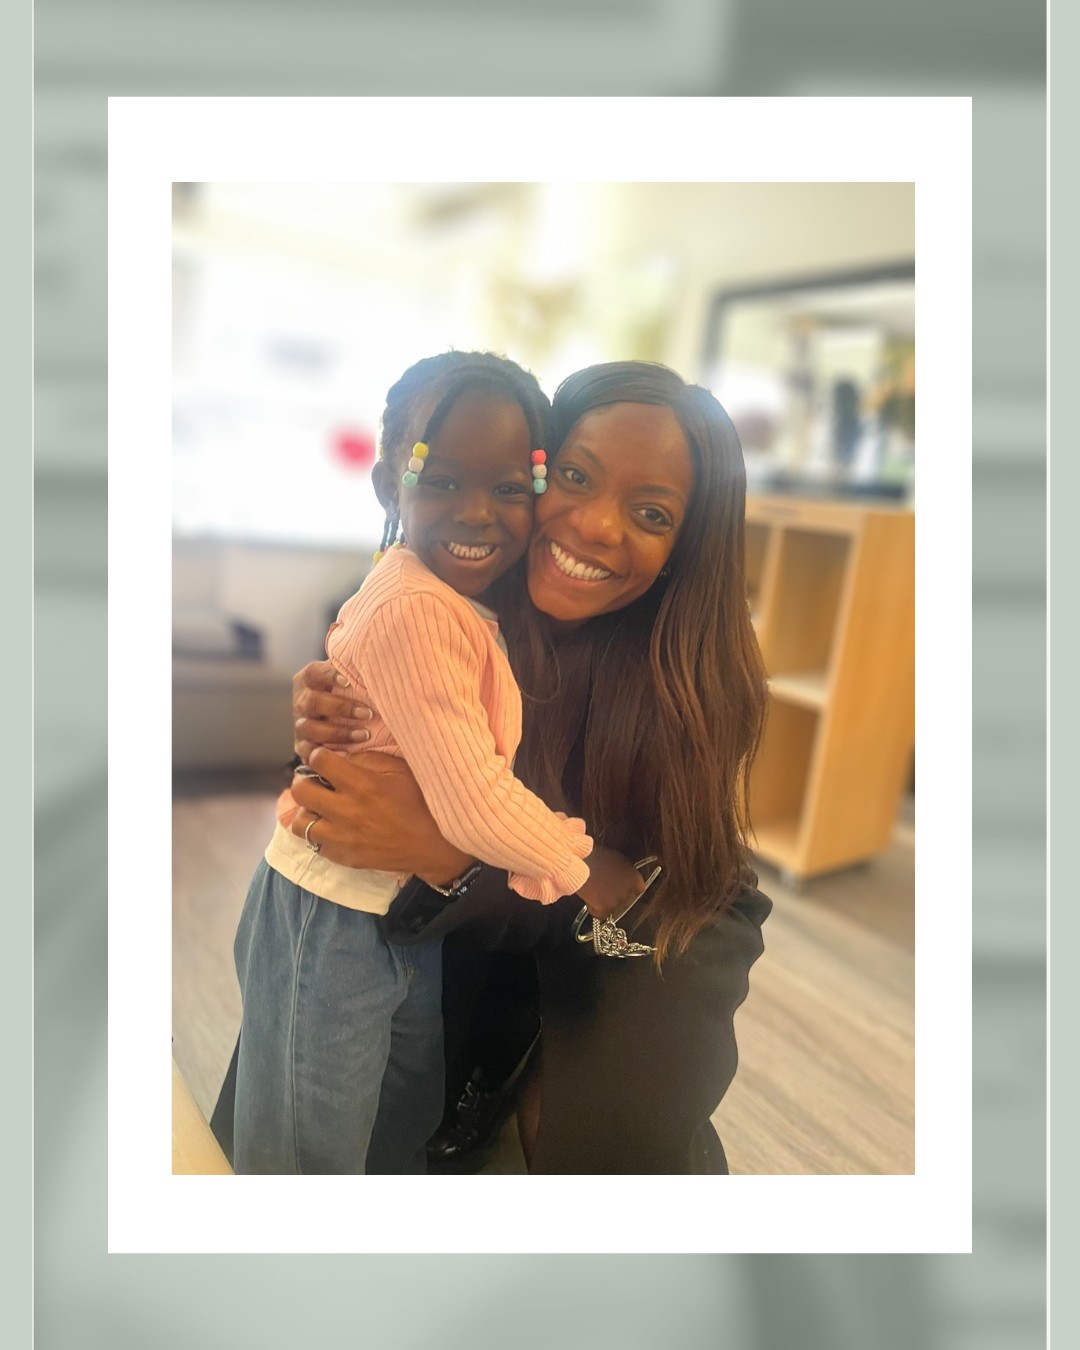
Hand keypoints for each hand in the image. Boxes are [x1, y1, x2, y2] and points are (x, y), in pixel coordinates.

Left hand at [288, 746, 473, 884]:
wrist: (431, 845)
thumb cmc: (418, 802)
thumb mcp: (399, 770)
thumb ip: (367, 760)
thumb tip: (341, 759)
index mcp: (361, 785)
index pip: (318, 761)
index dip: (319, 756)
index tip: (326, 760)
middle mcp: (346, 811)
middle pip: (300, 790)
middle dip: (305, 781)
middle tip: (318, 782)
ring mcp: (341, 838)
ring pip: (299, 822)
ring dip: (308, 810)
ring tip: (322, 807)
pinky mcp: (342, 857)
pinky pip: (314, 843)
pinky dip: (319, 832)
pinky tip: (334, 826)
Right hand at [292, 659, 371, 760]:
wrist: (336, 720)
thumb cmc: (349, 692)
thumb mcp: (349, 676)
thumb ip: (355, 665)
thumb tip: (373, 648)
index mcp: (308, 679)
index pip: (314, 673)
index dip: (329, 676)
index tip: (349, 681)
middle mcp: (301, 701)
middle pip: (313, 702)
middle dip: (341, 708)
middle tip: (368, 713)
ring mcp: (300, 724)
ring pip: (311, 728)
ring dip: (339, 732)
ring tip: (365, 735)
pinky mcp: (303, 746)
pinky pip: (308, 752)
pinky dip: (325, 754)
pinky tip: (346, 754)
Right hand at [576, 847, 645, 919]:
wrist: (582, 862)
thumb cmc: (599, 857)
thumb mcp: (619, 860)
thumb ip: (625, 872)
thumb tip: (624, 878)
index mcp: (635, 879)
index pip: (638, 890)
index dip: (629, 889)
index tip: (622, 886)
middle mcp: (629, 893)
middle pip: (626, 901)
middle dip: (618, 897)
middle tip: (606, 890)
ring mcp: (616, 903)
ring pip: (613, 909)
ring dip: (606, 904)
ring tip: (596, 893)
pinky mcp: (603, 910)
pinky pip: (600, 915)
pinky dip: (594, 909)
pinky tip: (589, 899)